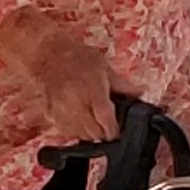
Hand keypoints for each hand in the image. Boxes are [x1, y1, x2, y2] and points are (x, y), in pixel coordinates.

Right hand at [0, 10, 118, 141]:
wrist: (47, 55)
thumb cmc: (77, 58)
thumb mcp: (104, 66)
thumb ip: (122, 84)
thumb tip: (141, 92)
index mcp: (91, 88)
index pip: (105, 117)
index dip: (114, 129)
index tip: (118, 131)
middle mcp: (75, 101)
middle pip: (94, 132)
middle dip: (104, 132)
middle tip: (108, 125)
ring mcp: (61, 110)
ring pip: (81, 135)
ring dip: (91, 133)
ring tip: (94, 121)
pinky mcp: (51, 114)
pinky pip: (67, 132)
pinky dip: (76, 131)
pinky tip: (80, 120)